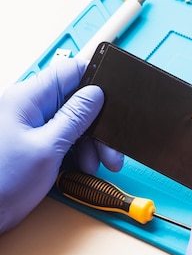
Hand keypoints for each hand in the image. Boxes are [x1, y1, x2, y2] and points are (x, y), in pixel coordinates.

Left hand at [0, 58, 122, 233]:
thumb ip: (75, 117)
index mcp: (27, 98)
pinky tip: (84, 165)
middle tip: (111, 146)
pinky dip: (79, 151)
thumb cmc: (1, 182)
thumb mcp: (48, 147)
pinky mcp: (35, 142)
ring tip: (98, 164)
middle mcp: (29, 107)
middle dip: (97, 123)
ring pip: (74, 122)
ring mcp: (32, 125)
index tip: (116, 95)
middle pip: (76, 101)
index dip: (96, 80)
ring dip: (91, 142)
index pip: (69, 72)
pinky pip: (65, 137)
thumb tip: (96, 94)